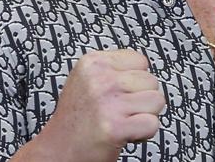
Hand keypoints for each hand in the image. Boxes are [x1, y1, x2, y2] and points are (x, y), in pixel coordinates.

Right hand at [13, 49, 164, 160]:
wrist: (57, 152)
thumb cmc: (77, 120)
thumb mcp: (87, 81)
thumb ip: (114, 70)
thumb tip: (144, 70)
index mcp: (92, 63)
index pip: (140, 61)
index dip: (135, 81)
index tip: (119, 95)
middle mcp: (99, 79)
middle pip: (151, 81)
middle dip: (141, 100)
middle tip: (118, 112)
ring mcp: (107, 102)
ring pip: (156, 101)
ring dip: (144, 116)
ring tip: (121, 121)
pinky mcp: (114, 126)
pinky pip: (152, 124)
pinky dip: (143, 134)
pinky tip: (124, 134)